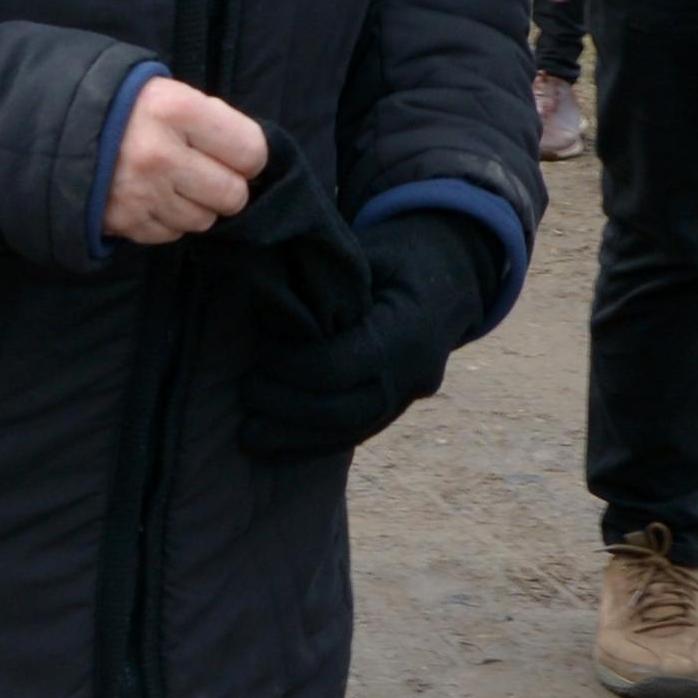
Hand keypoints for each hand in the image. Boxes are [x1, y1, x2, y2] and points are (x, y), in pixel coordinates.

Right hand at [106, 76, 266, 245]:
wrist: (56, 127)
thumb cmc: (126, 106)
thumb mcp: (168, 92)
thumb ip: (211, 120)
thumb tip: (251, 159)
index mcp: (176, 110)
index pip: (250, 151)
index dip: (249, 156)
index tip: (236, 154)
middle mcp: (160, 154)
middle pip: (233, 195)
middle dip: (226, 186)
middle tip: (206, 172)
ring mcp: (141, 193)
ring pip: (204, 220)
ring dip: (197, 206)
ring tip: (174, 182)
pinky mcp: (125, 221)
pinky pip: (172, 234)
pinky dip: (168, 220)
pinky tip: (152, 196)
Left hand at [240, 210, 499, 458]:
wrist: (451, 283)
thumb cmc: (401, 258)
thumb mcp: (370, 252)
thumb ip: (326, 278)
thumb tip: (265, 296)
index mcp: (408, 331)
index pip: (339, 365)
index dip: (291, 364)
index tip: (261, 349)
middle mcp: (411, 375)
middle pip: (340, 410)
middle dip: (285, 405)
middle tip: (246, 388)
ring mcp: (405, 401)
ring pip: (345, 434)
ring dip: (291, 436)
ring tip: (246, 431)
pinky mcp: (393, 413)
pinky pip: (350, 439)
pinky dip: (308, 445)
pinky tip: (270, 444)